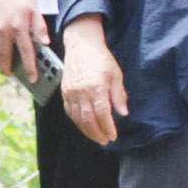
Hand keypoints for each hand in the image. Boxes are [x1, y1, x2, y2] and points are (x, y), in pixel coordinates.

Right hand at [0, 0, 46, 80]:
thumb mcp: (36, 8)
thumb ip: (40, 27)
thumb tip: (46, 43)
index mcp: (19, 27)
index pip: (26, 53)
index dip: (29, 68)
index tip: (32, 79)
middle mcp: (3, 30)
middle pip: (5, 57)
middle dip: (9, 70)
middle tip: (15, 76)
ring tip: (4, 68)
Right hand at [59, 16, 125, 144]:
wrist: (81, 46)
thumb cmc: (101, 59)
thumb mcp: (116, 75)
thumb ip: (118, 95)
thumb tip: (123, 113)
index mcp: (95, 87)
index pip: (101, 114)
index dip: (107, 127)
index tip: (113, 136)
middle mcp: (80, 92)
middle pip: (87, 119)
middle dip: (97, 133)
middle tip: (105, 141)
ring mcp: (70, 92)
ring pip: (77, 118)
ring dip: (87, 130)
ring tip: (96, 137)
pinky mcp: (64, 92)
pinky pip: (69, 111)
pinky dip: (77, 121)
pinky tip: (84, 126)